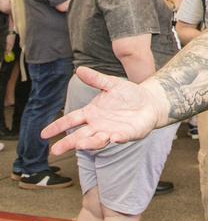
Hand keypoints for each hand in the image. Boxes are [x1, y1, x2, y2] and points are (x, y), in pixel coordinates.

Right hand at [42, 66, 164, 155]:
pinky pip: (120, 137)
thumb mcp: (111, 84)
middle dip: (68, 143)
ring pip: (97, 140)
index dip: (58, 126)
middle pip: (79, 135)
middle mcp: (98, 125)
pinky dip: (117, 138)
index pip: (71, 120)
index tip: (44, 134)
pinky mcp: (127, 134)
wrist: (149, 101)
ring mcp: (111, 131)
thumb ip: (96, 79)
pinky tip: (113, 137)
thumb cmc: (128, 94)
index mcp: (91, 113)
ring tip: (81, 144)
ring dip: (90, 142)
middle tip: (56, 151)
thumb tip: (79, 69)